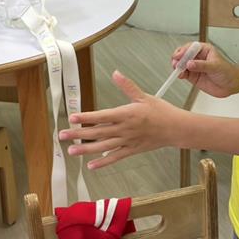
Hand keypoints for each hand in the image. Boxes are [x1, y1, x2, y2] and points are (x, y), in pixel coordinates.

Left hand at [60, 71, 183, 169]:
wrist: (176, 129)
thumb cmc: (161, 111)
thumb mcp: (144, 96)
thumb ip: (127, 86)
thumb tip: (116, 73)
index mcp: (126, 114)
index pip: (102, 116)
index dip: (86, 118)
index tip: (72, 118)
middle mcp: (125, 129)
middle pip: (98, 132)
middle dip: (78, 134)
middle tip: (62, 136)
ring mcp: (128, 141)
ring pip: (103, 147)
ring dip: (86, 149)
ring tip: (71, 151)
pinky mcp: (132, 150)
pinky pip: (115, 157)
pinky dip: (103, 162)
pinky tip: (91, 165)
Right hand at [173, 42, 238, 97]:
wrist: (231, 85)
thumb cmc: (227, 72)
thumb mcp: (215, 66)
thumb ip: (202, 65)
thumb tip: (190, 64)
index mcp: (204, 50)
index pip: (190, 47)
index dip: (183, 51)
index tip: (179, 55)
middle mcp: (197, 57)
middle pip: (183, 55)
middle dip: (178, 58)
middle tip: (176, 63)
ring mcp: (194, 67)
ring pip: (181, 64)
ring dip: (177, 67)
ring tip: (177, 70)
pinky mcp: (193, 76)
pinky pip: (183, 74)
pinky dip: (180, 74)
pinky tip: (180, 75)